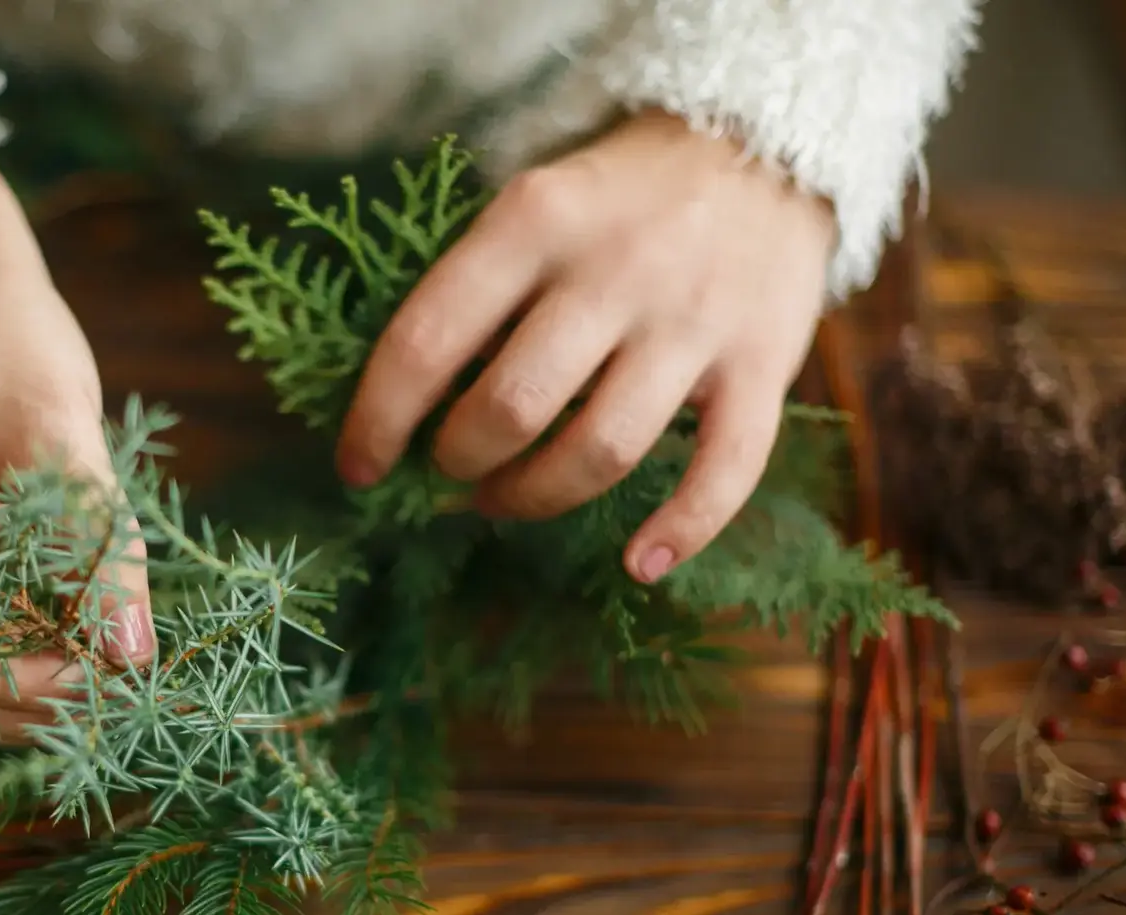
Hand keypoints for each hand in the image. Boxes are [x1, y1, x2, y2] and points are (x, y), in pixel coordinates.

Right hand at [0, 250, 153, 739]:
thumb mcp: (58, 429)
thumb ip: (94, 541)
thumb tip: (133, 652)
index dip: (20, 670)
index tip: (109, 668)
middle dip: (28, 685)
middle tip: (124, 674)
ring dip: (27, 671)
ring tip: (111, 650)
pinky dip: (17, 641)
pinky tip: (80, 628)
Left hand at [337, 110, 836, 582]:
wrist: (768, 139)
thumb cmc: (618, 194)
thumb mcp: (534, 201)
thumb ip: (477, 287)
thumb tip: (404, 406)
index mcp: (534, 220)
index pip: (428, 339)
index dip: (378, 420)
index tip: (357, 467)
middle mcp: (615, 269)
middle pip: (511, 407)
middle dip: (458, 460)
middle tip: (449, 467)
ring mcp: (694, 320)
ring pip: (601, 450)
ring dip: (535, 497)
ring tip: (504, 498)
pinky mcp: (764, 361)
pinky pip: (726, 468)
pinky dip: (681, 530)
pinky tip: (637, 564)